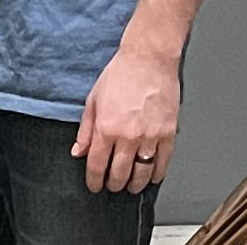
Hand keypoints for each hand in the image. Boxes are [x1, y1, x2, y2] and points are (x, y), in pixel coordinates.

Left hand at [73, 44, 180, 193]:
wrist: (148, 59)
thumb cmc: (121, 74)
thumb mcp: (93, 100)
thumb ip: (86, 130)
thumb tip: (79, 151)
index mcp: (107, 128)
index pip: (97, 165)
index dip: (94, 180)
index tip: (94, 185)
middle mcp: (128, 136)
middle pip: (119, 173)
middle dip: (113, 184)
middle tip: (111, 186)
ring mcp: (150, 136)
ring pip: (142, 173)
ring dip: (134, 184)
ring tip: (130, 186)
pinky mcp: (168, 134)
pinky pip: (162, 163)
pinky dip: (156, 174)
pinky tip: (151, 176)